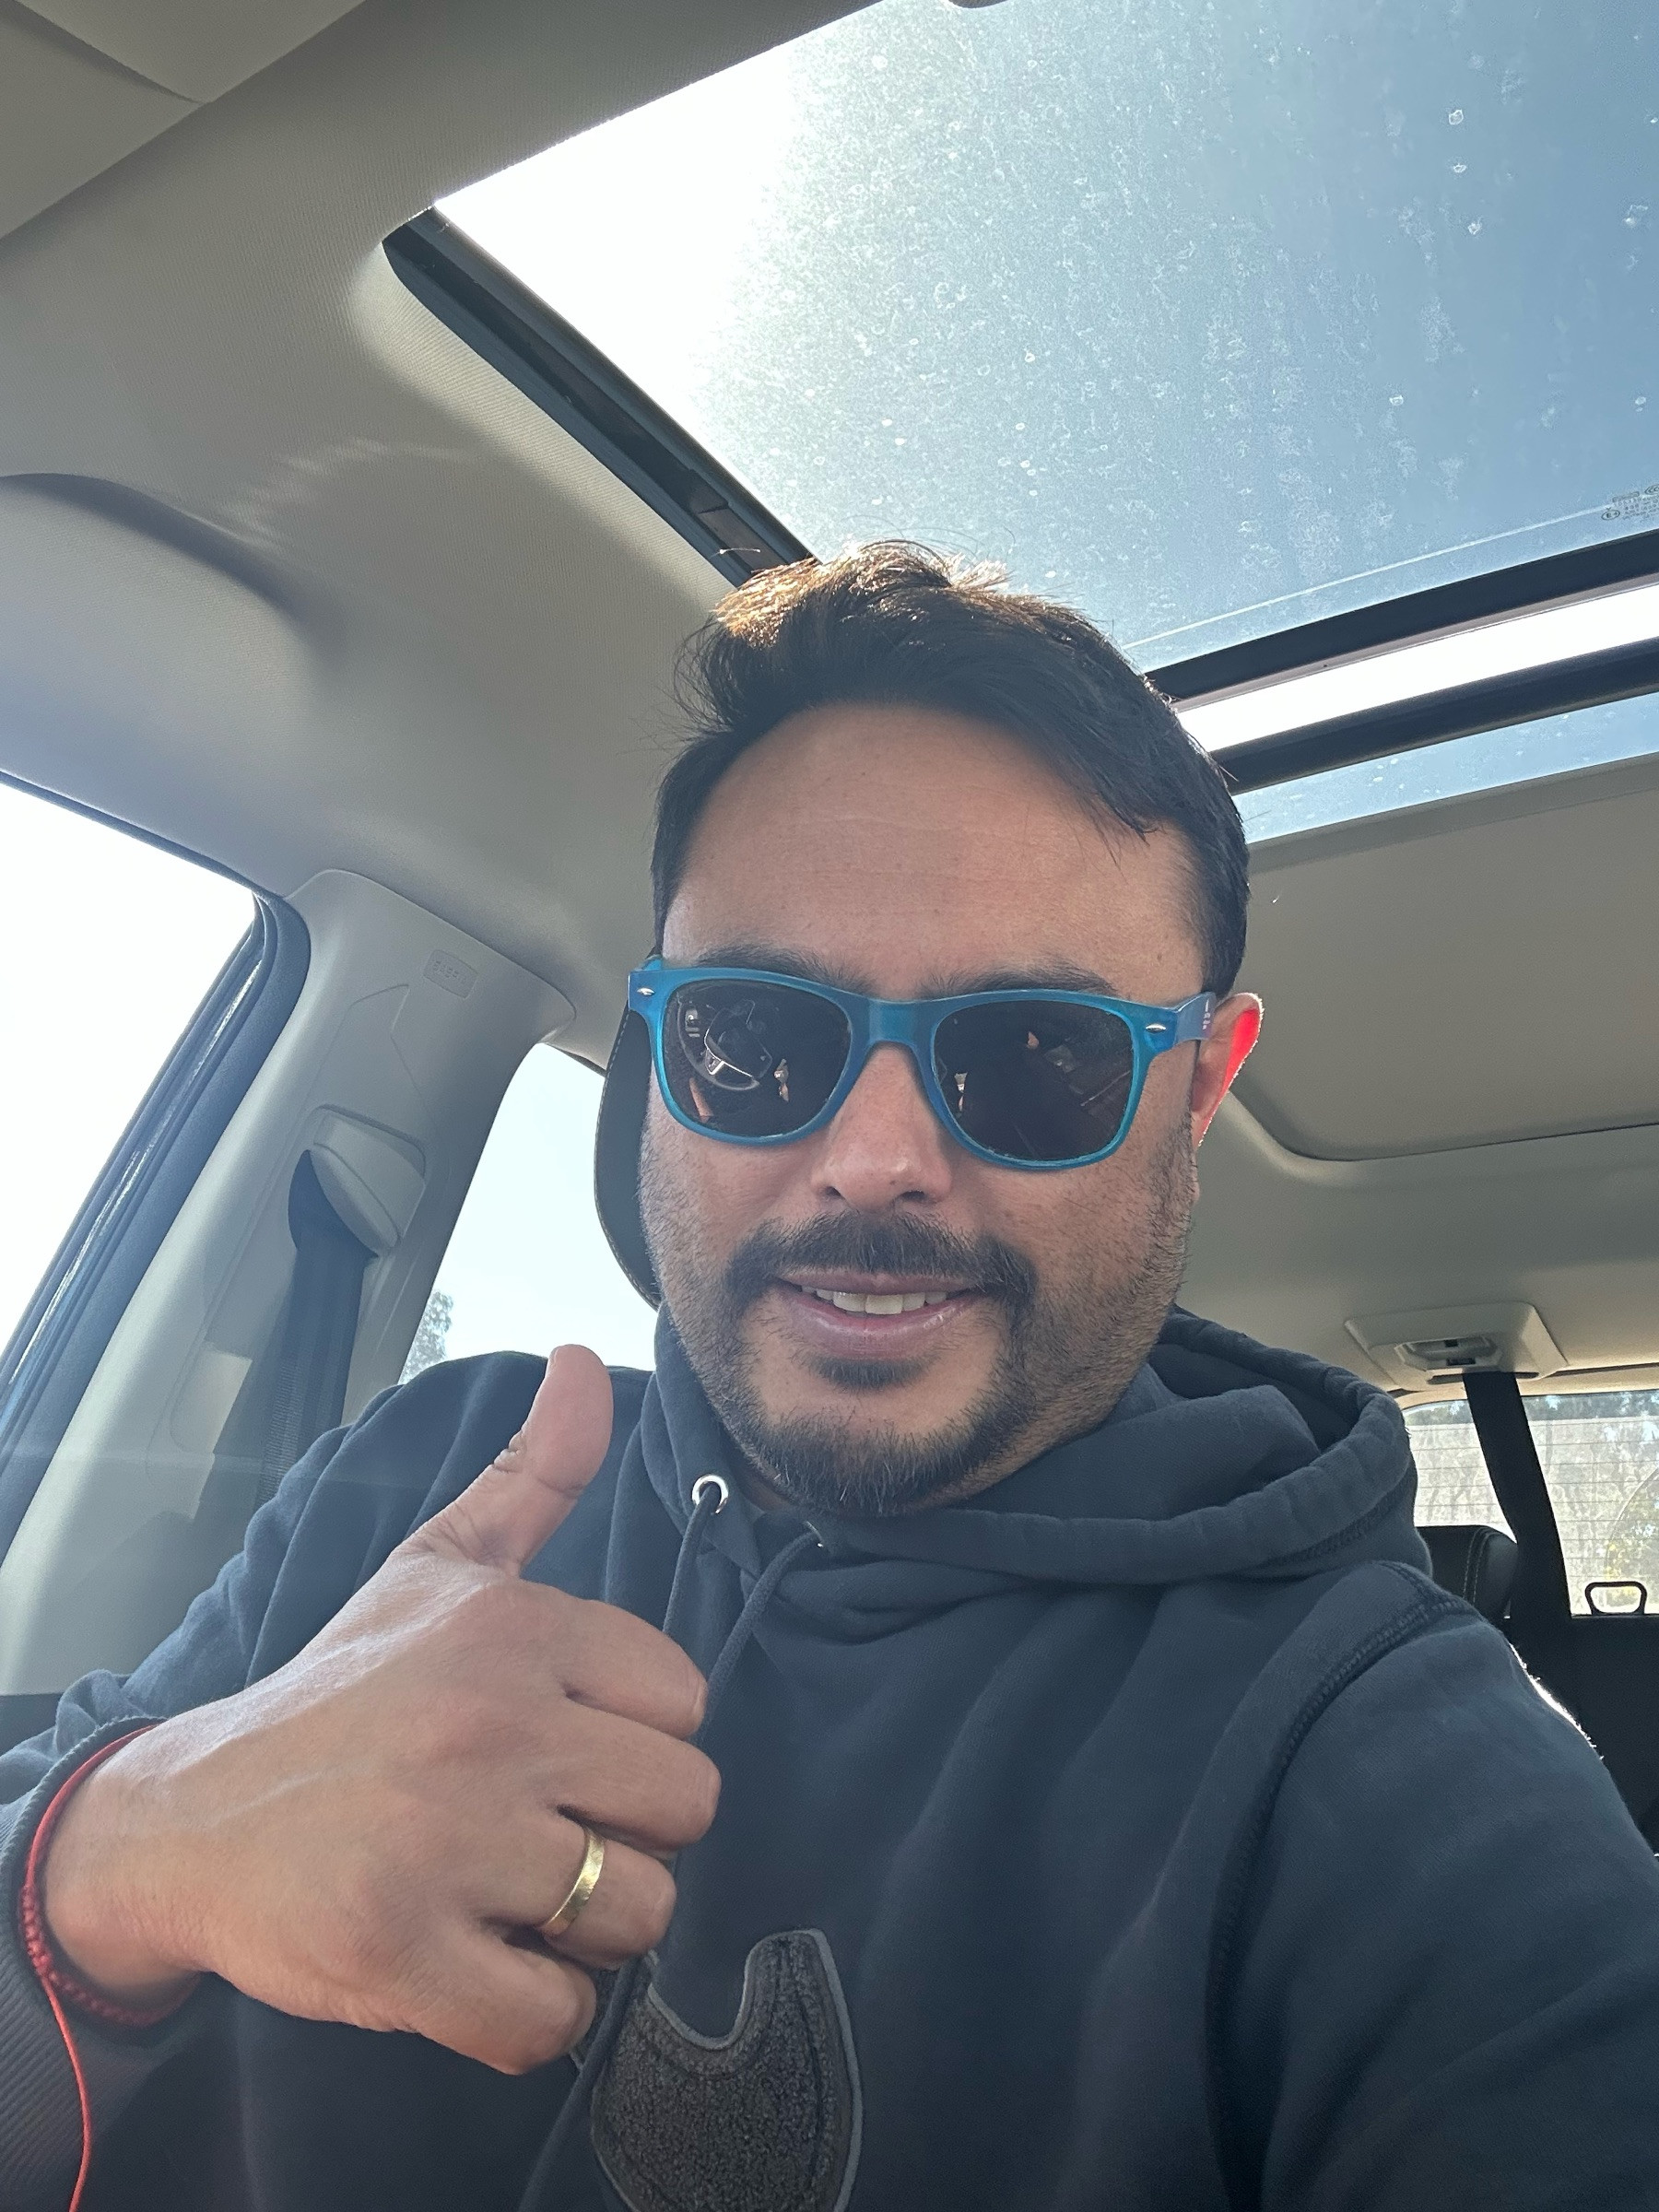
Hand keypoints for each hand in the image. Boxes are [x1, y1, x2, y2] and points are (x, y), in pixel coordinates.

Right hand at [41, 1346, 718, 2072]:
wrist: (191, 1817)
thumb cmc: (342, 1695)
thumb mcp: (434, 1567)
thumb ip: (535, 1476)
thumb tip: (590, 1359)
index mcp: (511, 1629)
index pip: (685, 1702)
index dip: (633, 1739)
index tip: (559, 1746)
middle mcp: (489, 1724)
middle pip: (684, 1809)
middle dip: (626, 1834)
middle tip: (539, 1830)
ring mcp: (448, 1844)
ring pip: (637, 1914)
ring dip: (581, 1929)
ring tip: (501, 1892)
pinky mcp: (404, 1956)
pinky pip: (555, 2019)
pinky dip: (529, 2013)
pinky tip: (476, 1964)